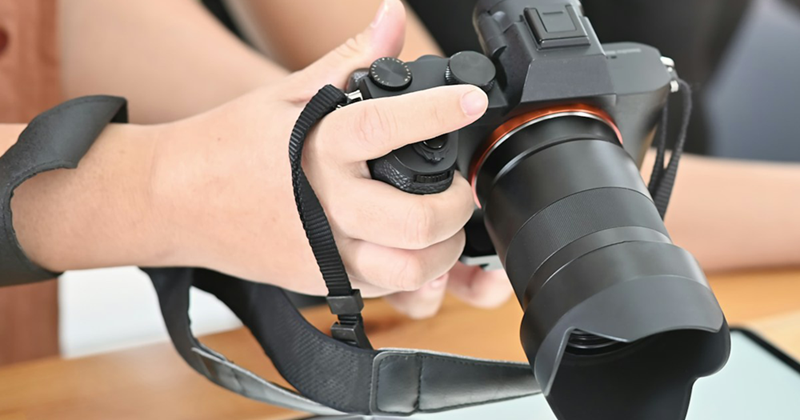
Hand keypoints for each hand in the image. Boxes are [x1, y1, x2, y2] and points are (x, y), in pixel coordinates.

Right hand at [154, 0, 511, 310]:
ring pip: (408, 271)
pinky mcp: (320, 282)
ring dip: (442, 251)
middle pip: (415, 222)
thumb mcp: (287, 93)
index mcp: (316, 147)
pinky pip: (384, 289)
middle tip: (459, 189)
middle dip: (456, 206)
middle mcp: (324, 205)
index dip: (438, 112)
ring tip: (441, 225)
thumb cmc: (228, 146)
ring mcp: (323, 252)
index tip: (470, 100)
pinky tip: (411, 247)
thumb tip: (391, 17)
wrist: (172, 201)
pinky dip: (413, 272)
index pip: (385, 127)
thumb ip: (349, 59)